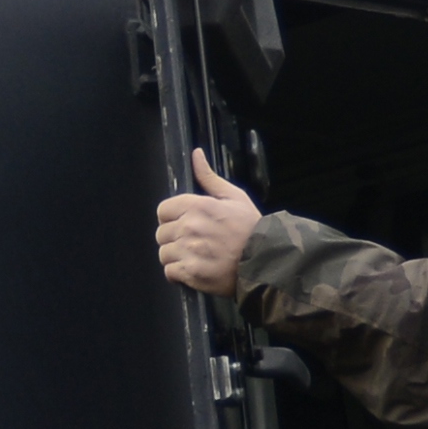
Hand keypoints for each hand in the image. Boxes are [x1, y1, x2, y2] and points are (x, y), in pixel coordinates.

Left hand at [154, 149, 260, 294]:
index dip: (172, 217)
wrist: (266, 260)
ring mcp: (189, 251)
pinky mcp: (192, 273)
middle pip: (161, 233)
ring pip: (164, 253)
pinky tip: (194, 269)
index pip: (163, 210)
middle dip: (174, 238)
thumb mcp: (234, 196)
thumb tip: (196, 154)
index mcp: (198, 206)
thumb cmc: (251, 228)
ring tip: (195, 257)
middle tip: (193, 242)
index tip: (183, 223)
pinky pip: (170, 272)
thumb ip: (209, 177)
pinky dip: (179, 274)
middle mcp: (190, 227)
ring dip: (176, 256)